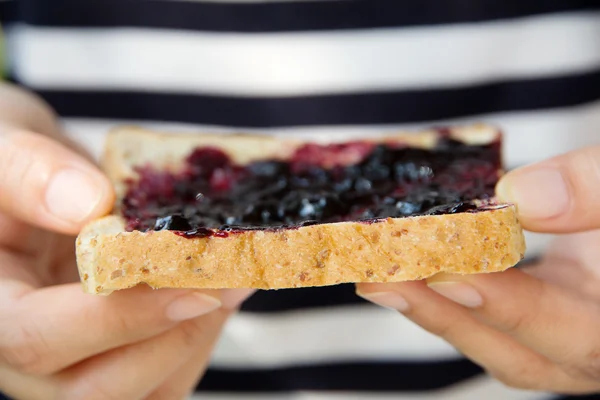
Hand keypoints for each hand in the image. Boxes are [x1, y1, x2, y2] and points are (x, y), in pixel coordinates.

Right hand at [0, 126, 253, 399]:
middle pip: (96, 388)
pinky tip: (225, 288)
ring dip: (198, 338)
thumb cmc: (11, 170)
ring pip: (142, 391)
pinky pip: (164, 377)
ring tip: (237, 278)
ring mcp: (76, 362)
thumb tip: (92, 205)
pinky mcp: (116, 356)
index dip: (117, 318)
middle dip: (173, 335)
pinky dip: (202, 339)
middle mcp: (31, 353)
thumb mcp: (5, 150)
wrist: (34, 185)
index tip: (186, 281)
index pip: (39, 339)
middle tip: (229, 278)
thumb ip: (31, 173)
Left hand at [357, 146, 599, 394]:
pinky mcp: (551, 311)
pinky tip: (410, 269)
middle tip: (381, 278)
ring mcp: (573, 332)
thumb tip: (517, 197)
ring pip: (501, 343)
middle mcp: (599, 342)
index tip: (451, 272)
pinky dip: (449, 296)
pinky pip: (494, 319)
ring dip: (436, 311)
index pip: (578, 333)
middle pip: (523, 354)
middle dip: (449, 317)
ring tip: (376, 276)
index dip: (515, 308)